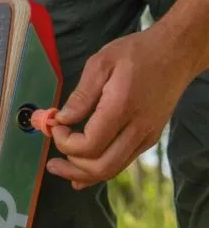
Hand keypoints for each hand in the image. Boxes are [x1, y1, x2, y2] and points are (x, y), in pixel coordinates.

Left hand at [46, 21, 197, 189]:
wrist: (176, 54)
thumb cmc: (136, 53)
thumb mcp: (101, 63)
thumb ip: (81, 95)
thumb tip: (61, 120)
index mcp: (122, 107)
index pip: (90, 144)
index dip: (66, 142)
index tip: (55, 127)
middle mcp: (138, 129)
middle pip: (101, 166)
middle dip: (71, 168)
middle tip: (51, 161)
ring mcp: (146, 137)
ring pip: (111, 170)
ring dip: (82, 174)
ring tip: (59, 168)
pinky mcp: (148, 139)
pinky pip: (121, 163)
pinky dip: (98, 171)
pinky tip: (81, 174)